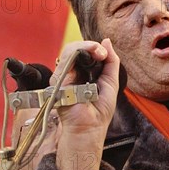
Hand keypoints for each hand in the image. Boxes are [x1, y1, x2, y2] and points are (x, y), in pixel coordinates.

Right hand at [52, 38, 119, 169]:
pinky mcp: (57, 83)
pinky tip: (86, 60)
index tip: (104, 52)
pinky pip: (64, 64)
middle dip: (89, 45)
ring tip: (97, 52)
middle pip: (74, 49)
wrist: (91, 128)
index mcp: (83, 73)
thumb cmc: (99, 110)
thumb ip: (110, 62)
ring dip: (84, 48)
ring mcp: (62, 78)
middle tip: (101, 52)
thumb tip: (107, 41)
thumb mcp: (111, 82)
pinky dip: (76, 57)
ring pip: (68, 52)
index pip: (84, 53)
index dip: (94, 48)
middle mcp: (70, 74)